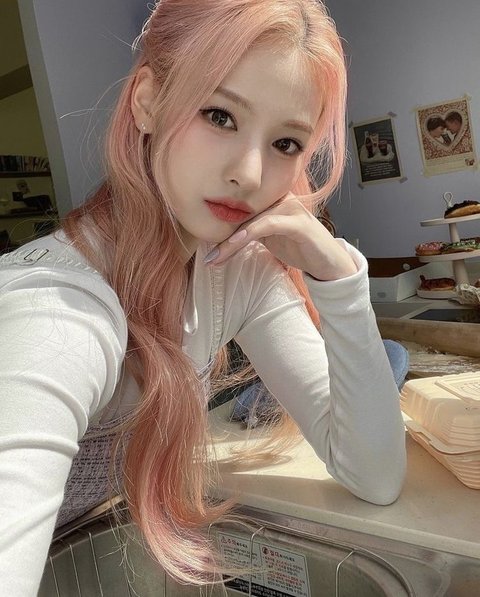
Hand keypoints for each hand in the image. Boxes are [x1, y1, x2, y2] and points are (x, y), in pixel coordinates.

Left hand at [204, 193, 356, 280]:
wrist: (330, 264)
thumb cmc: (300, 249)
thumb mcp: (270, 239)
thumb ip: (251, 231)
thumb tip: (224, 236)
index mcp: (273, 200)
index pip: (240, 210)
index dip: (221, 227)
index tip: (206, 250)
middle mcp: (281, 199)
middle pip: (243, 214)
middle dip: (222, 237)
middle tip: (206, 258)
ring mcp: (291, 209)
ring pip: (252, 220)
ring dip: (231, 242)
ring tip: (215, 258)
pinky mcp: (298, 223)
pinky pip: (268, 225)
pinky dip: (249, 234)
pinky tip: (235, 244)